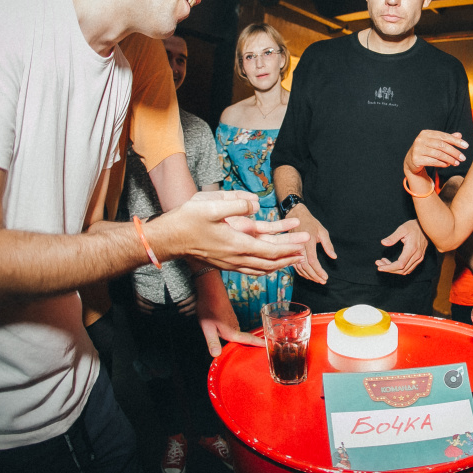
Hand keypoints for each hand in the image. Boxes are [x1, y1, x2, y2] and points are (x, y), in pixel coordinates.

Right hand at [154, 191, 307, 273]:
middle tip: (304, 254)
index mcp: (236, 244)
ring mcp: (229, 262)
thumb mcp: (211, 204)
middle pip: (269, 263)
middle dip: (288, 258)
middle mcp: (235, 258)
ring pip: (260, 268)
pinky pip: (250, 269)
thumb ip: (236, 203)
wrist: (168, 238)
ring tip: (291, 260)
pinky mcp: (224, 262)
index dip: (288, 248)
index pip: (269, 251)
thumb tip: (256, 204)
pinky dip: (264, 267)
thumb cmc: (187, 220)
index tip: (303, 245)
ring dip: (278, 265)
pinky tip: (268, 265)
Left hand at [192, 268, 263, 356]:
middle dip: (250, 346)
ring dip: (242, 340)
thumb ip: (213, 342)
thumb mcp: (207, 328)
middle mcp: (235, 326)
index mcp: (232, 332)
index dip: (258, 343)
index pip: (248, 340)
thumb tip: (217, 356)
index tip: (268, 346)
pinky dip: (236, 334)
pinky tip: (231, 336)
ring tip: (245, 348)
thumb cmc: (208, 309)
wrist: (211, 291)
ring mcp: (234, 320)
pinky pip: (236, 328)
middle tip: (257, 352)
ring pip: (239, 333)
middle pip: (245, 339)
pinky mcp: (230, 316)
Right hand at [288, 203, 335, 284]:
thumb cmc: (311, 223)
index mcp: (307, 241)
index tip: (326, 277)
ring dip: (309, 276)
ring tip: (318, 280)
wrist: (296, 216)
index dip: (319, 270)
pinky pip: (295, 265)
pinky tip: (309, 276)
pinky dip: (302, 273)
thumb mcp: (322, 231)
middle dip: (315, 276)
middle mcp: (299, 247)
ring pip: (299, 268)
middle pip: (305, 266)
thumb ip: (328, 245)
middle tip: (323, 281)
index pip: (312, 260)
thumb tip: (334, 257)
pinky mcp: (290, 252)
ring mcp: (293, 250)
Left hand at [376, 219, 427, 274]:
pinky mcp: (419, 258)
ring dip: (393, 269)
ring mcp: (419, 258)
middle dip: (388, 269)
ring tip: (383, 262)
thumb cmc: (413, 226)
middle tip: (378, 263)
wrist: (426, 227)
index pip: (400, 264)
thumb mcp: (402, 229)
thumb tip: (383, 243)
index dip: (389, 268)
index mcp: (412, 249)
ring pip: (405, 271)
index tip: (379, 267)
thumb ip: (393, 237)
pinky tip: (392, 263)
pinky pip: (409, 269)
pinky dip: (399, 269)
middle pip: (401, 270)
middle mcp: (417, 256)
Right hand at [404, 130, 468, 176]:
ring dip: (449, 159)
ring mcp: (417, 149)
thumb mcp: (435, 143)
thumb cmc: (426, 150)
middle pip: (441, 145)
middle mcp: (420, 140)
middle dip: (454, 152)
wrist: (411, 161)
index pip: (444, 136)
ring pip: (438, 154)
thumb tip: (459, 135)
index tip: (466, 146)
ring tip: (457, 163)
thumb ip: (446, 139)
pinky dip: (441, 163)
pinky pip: (432, 161)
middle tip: (463, 158)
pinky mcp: (416, 159)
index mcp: (426, 133)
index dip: (456, 141)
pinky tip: (447, 165)